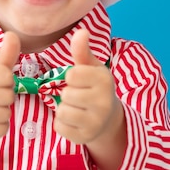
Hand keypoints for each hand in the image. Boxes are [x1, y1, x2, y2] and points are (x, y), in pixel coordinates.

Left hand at [55, 29, 122, 144]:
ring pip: (62, 111)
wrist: (109, 119)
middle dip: (67, 94)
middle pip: (66, 94)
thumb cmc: (95, 87)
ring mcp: (96, 122)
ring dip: (63, 108)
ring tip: (75, 107)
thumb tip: (81, 31)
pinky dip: (62, 123)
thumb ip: (82, 50)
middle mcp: (104, 102)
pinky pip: (60, 127)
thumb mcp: (91, 67)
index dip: (71, 77)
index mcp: (105, 80)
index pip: (72, 75)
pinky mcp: (85, 138)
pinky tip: (74, 120)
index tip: (80, 80)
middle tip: (78, 96)